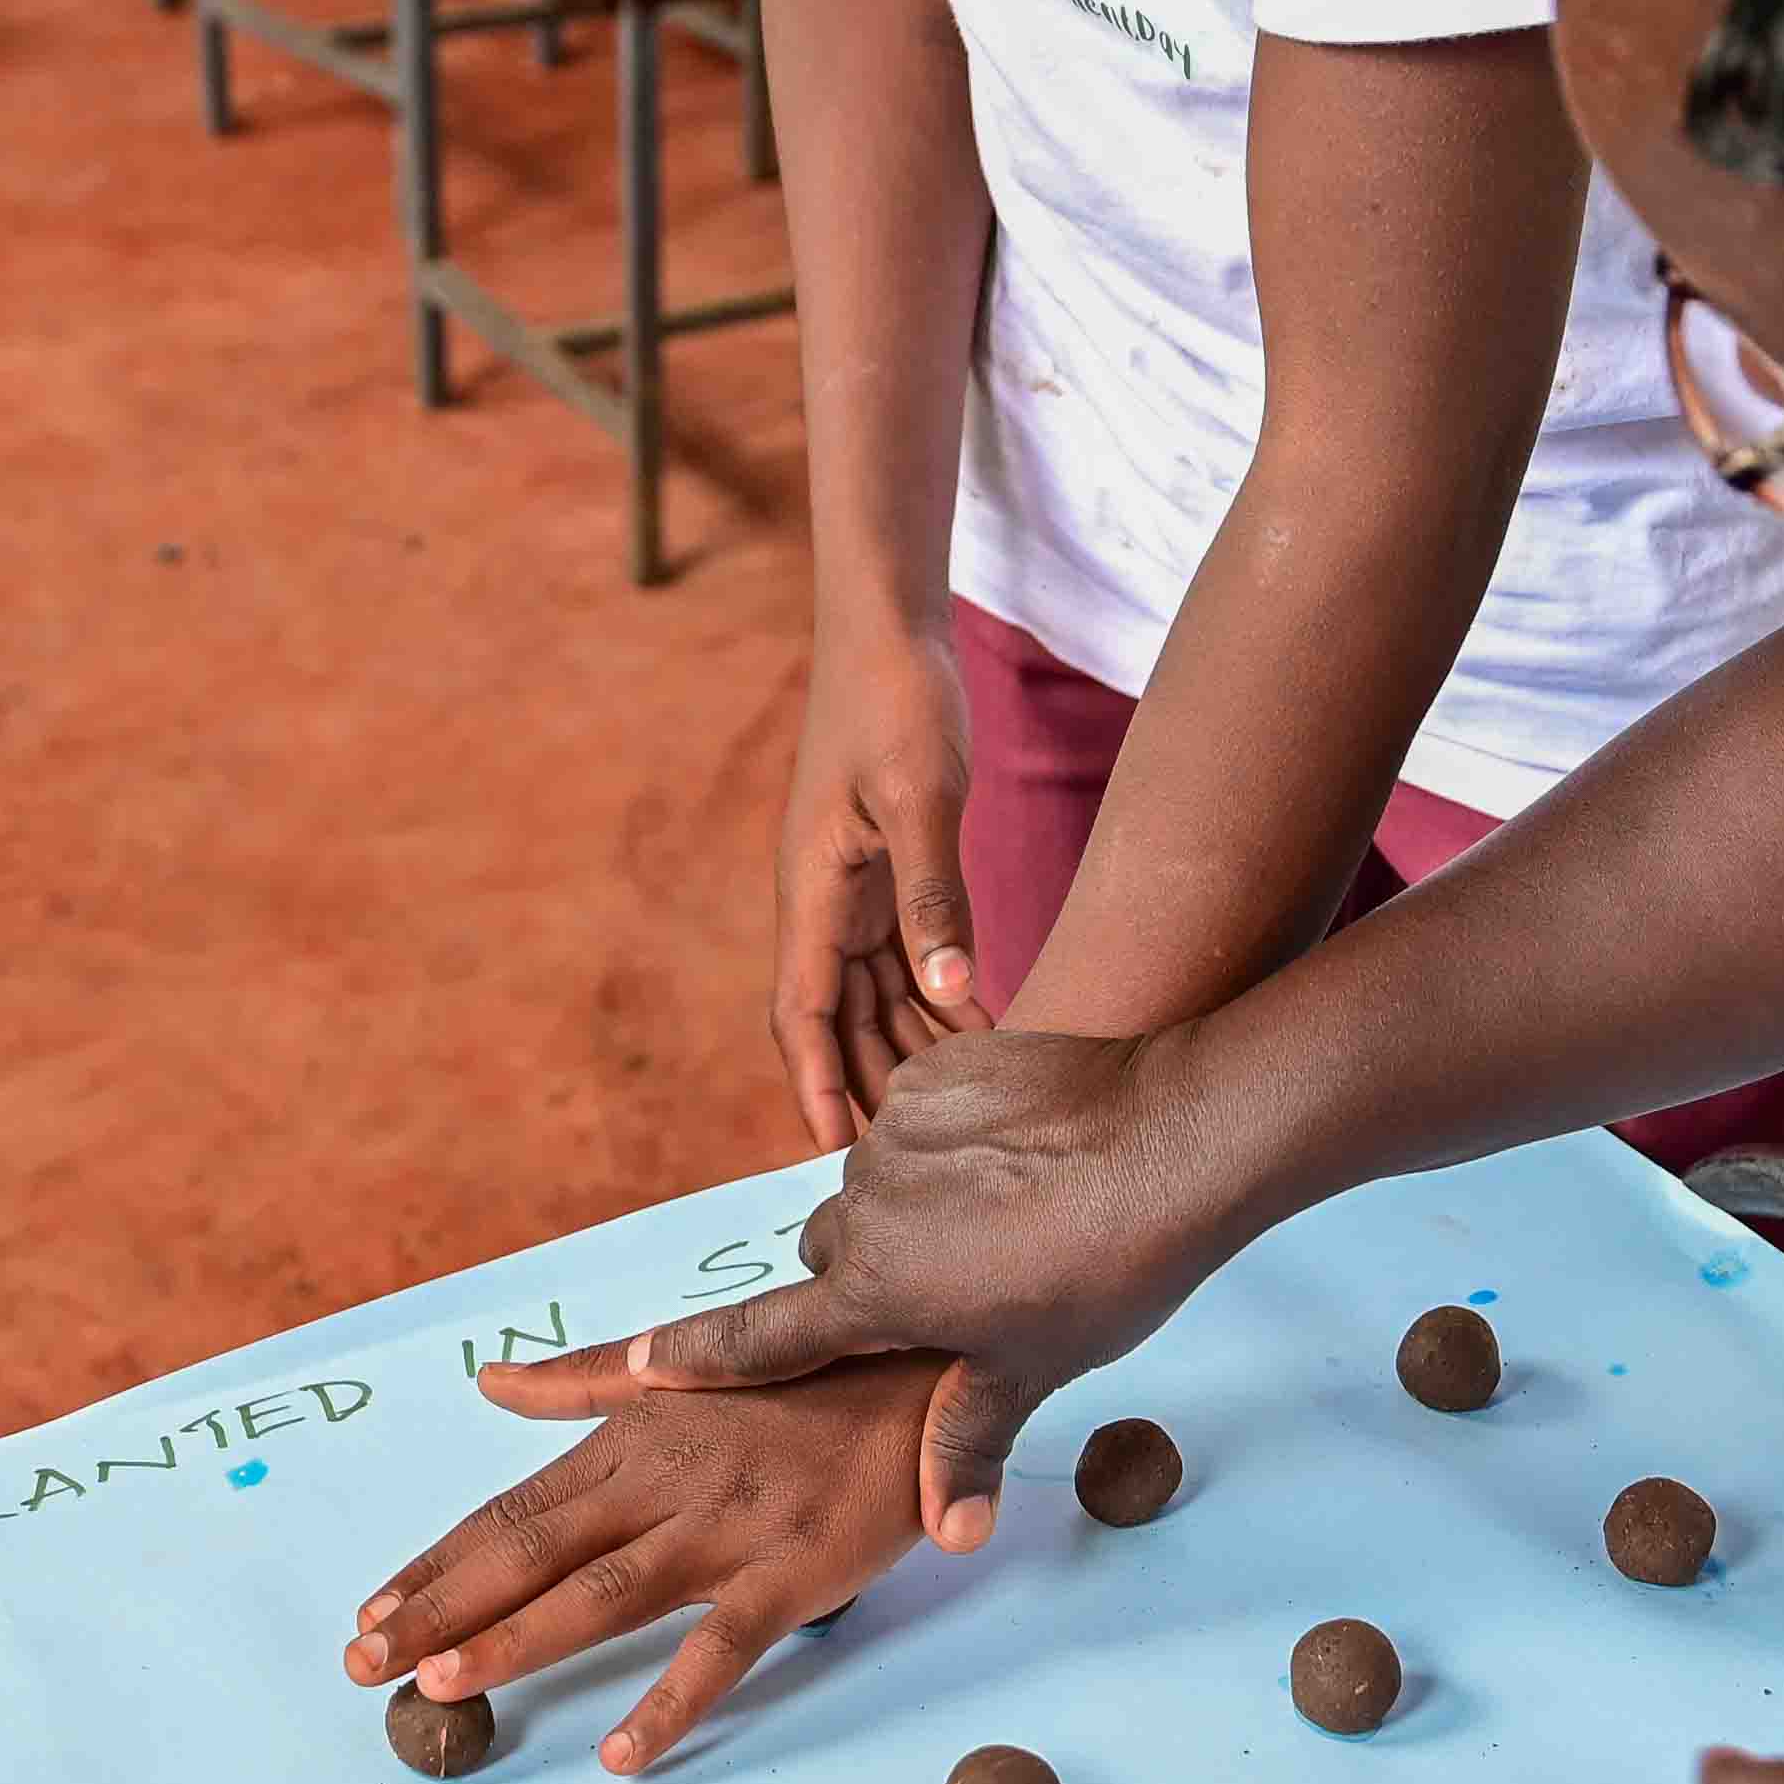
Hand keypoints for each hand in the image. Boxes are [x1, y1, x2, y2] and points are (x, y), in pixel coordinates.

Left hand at [342, 1350, 939, 1771]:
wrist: (923, 1370)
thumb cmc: (801, 1376)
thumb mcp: (682, 1366)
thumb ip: (580, 1381)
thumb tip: (489, 1381)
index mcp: (629, 1441)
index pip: (510, 1512)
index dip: (434, 1565)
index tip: (366, 1612)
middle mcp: (662, 1483)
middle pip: (531, 1552)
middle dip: (440, 1608)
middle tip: (363, 1664)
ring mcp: (724, 1529)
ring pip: (602, 1594)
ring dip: (519, 1639)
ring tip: (446, 1684)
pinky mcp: (791, 1572)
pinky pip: (722, 1646)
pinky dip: (672, 1700)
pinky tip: (623, 1752)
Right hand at [614, 1018, 1275, 1550]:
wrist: (1173, 1139)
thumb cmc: (1107, 1268)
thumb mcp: (1036, 1367)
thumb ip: (970, 1442)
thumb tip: (952, 1535)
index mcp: (872, 1293)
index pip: (760, 1337)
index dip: (696, 1358)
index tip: (636, 1368)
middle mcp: (861, 1209)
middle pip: (831, 1256)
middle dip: (868, 1277)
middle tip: (950, 1291)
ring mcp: (895, 1133)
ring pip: (875, 1184)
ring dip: (914, 1205)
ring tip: (1005, 1217)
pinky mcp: (933, 1073)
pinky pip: (917, 1119)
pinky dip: (949, 1141)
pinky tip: (1018, 1156)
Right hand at [770, 627, 981, 1149]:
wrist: (890, 629)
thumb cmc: (896, 700)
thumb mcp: (920, 798)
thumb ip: (933, 898)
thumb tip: (947, 991)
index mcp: (812, 889)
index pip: (801, 1011)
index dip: (812, 1083)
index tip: (826, 1150)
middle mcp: (824, 902)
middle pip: (838, 1019)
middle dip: (869, 1083)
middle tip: (918, 1154)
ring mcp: (853, 889)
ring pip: (873, 995)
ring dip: (909, 1048)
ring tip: (960, 1107)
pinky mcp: (887, 873)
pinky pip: (905, 957)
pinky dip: (937, 1000)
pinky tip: (982, 1034)